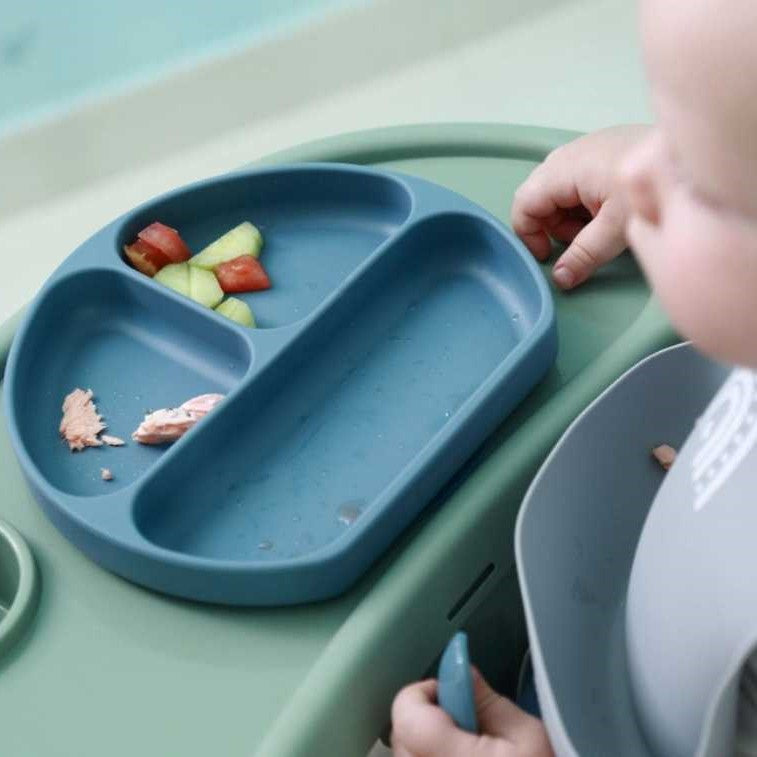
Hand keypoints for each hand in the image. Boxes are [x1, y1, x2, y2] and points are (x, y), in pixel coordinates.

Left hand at [390, 667, 553, 755]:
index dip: (426, 692)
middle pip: (402, 734)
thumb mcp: (529, 738)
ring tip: (470, 756)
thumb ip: (489, 703)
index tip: (454, 693)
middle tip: (468, 728)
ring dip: (429, 747)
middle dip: (429, 719)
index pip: (406, 711)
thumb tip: (463, 673)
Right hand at [511, 125, 650, 289]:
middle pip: (537, 198)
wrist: (692, 154)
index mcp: (564, 170)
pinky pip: (574, 182)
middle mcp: (567, 155)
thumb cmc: (655, 184)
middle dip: (551, 227)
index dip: (528, 236)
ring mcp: (584, 150)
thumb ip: (583, 256)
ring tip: (598, 227)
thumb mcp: (616, 229)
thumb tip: (561, 280)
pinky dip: (582, 203)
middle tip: (579, 242)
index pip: (523, 205)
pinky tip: (608, 211)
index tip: (548, 257)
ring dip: (568, 216)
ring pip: (555, 191)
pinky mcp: (600, 151)